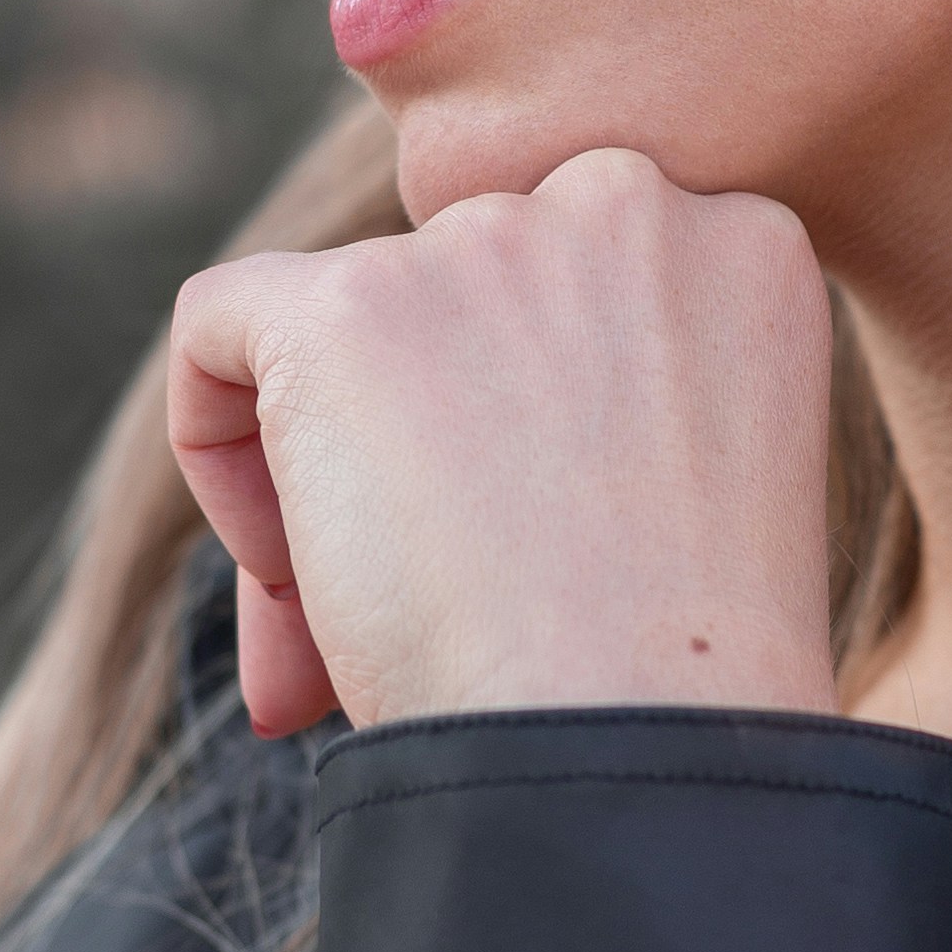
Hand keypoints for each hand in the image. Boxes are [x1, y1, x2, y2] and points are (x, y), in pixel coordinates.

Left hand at [166, 145, 839, 736]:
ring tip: (376, 618)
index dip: (525, 421)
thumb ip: (587, 401)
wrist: (630, 746)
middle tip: (439, 602)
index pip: (574, 283)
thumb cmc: (673, 677)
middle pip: (455, 301)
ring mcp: (483, 243)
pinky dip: (215, 445)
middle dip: (424, 447)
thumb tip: (418, 442)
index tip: (532, 545)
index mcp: (736, 247)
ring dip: (335, 469)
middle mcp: (622, 206)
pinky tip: (284, 570)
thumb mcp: (676, 491)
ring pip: (343, 326)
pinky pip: (218, 321)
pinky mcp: (348, 305)